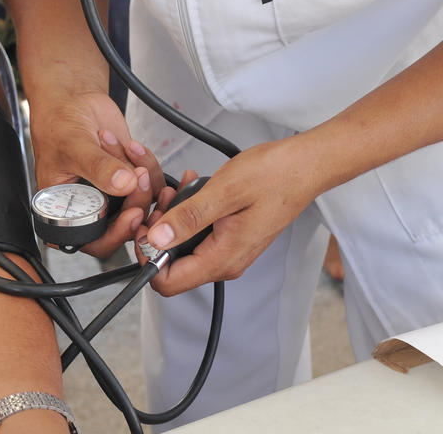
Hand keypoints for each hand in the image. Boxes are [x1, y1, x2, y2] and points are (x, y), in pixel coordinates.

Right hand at [31, 91, 164, 257]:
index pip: (94, 240)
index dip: (116, 234)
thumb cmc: (58, 125)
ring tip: (129, 152)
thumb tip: (124, 184)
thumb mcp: (74, 146)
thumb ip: (98, 167)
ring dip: (143, 179)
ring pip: (143, 204)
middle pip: (124, 226)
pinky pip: (151, 184)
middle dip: (137, 202)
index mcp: (66, 214)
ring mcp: (113, 195)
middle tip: (139, 178)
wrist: (73, 102)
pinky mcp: (130, 179)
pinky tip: (133, 148)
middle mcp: (91, 210)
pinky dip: (148, 164)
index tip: (132, 214)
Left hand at [137, 137, 321, 295]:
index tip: (143, 228)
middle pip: (172, 266)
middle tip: (159, 203)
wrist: (306, 166)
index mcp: (222, 258)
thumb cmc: (275, 175)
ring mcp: (229, 250)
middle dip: (157, 235)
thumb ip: (188, 218)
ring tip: (175, 190)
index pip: (168, 283)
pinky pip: (197, 234)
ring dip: (171, 220)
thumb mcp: (224, 192)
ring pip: (183, 247)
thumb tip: (157, 238)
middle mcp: (225, 261)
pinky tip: (189, 190)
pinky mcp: (231, 237)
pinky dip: (187, 214)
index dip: (147, 259)